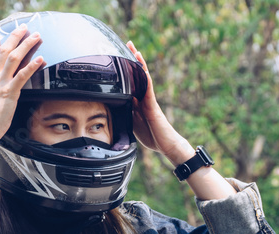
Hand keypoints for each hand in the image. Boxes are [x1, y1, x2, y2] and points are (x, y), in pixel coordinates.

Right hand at [0, 25, 44, 140]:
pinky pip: (22, 76)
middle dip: (13, 37)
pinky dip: (32, 66)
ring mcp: (1, 84)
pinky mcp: (10, 92)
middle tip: (23, 27)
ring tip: (36, 36)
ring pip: (13, 58)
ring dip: (26, 45)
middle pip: (2, 51)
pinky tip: (41, 59)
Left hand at [126, 41, 193, 164]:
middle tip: (127, 43)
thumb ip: (125, 112)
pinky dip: (146, 80)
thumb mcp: (132, 123)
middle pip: (137, 75)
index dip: (125, 69)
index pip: (130, 82)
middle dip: (132, 60)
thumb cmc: (152, 136)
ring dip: (140, 65)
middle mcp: (144, 98)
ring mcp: (149, 101)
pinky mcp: (153, 107)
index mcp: (137, 102)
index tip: (119, 55)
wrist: (167, 145)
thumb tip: (111, 107)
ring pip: (143, 79)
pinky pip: (149, 92)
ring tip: (135, 50)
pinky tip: (143, 71)